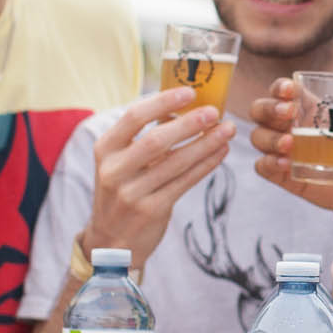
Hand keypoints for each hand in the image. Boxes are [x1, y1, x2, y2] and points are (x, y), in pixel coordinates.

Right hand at [85, 86, 233, 263]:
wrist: (111, 241)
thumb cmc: (123, 190)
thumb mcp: (120, 162)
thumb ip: (143, 136)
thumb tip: (181, 108)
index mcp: (105, 149)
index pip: (134, 117)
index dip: (163, 102)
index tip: (190, 92)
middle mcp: (114, 170)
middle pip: (156, 140)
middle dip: (189, 123)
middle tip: (215, 111)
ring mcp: (131, 193)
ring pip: (176, 163)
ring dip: (205, 144)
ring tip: (227, 130)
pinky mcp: (151, 210)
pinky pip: (185, 182)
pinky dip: (205, 165)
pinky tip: (221, 152)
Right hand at [247, 79, 332, 218]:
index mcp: (312, 111)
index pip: (284, 92)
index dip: (281, 87)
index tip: (290, 90)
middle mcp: (293, 128)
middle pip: (262, 110)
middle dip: (269, 108)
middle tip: (288, 114)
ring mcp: (286, 152)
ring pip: (259, 137)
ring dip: (269, 138)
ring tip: (289, 145)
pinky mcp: (284, 176)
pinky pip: (263, 167)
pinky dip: (268, 164)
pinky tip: (284, 165)